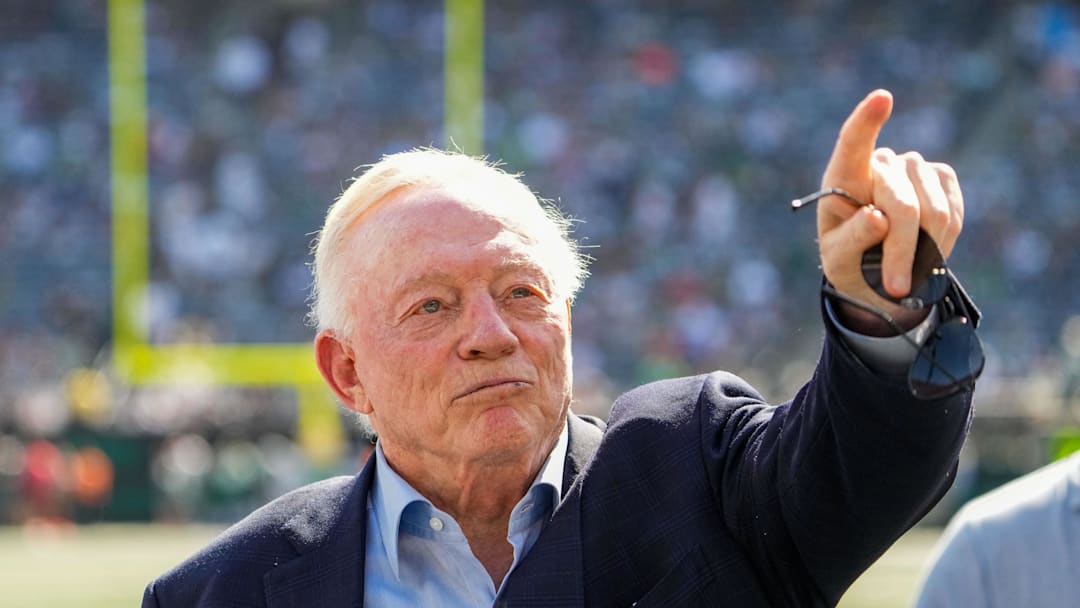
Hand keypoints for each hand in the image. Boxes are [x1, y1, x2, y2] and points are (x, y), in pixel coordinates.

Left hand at [817, 89, 963, 332]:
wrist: (878, 271)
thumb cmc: (848, 262)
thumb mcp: (837, 259)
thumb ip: (851, 239)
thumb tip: (877, 218)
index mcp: (843, 177)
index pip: (853, 144)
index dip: (867, 122)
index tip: (882, 99)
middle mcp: (880, 164)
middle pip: (900, 205)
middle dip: (901, 251)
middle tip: (897, 288)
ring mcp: (913, 167)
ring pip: (932, 213)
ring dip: (924, 252)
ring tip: (906, 272)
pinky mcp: (942, 179)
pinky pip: (952, 214)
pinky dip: (941, 243)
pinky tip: (924, 250)